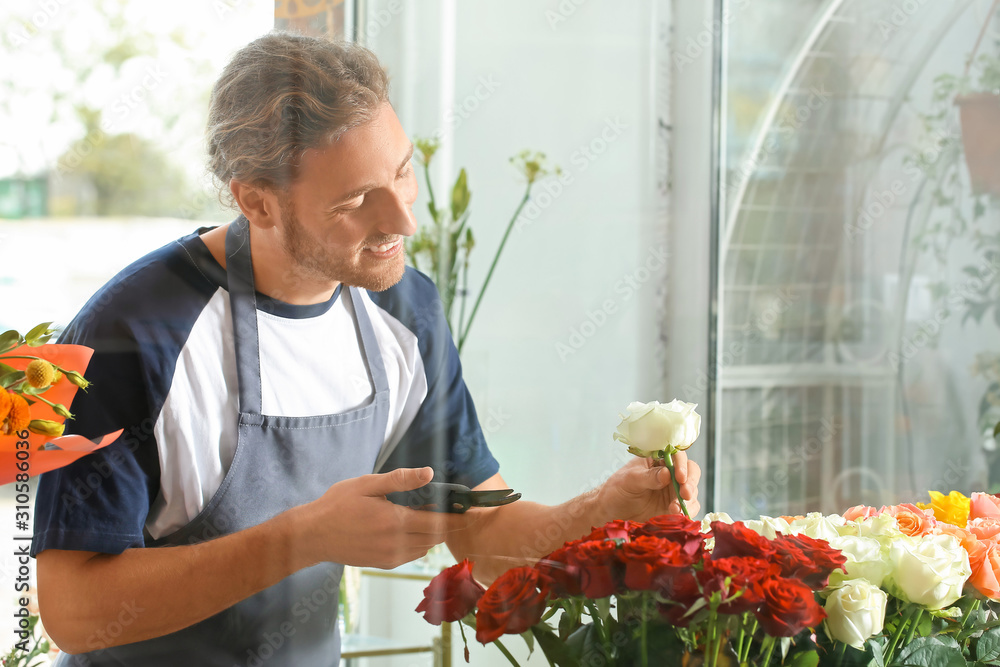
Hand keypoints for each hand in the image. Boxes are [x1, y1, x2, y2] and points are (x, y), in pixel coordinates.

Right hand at [300, 467, 480, 568]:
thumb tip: (429, 473)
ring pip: (425, 548)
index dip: (457, 518)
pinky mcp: (383, 564)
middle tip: (447, 507)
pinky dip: (417, 544)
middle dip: (446, 524)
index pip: (438, 524)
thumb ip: (401, 480)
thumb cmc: (337, 505)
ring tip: (425, 515)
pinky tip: (407, 528)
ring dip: (431, 534)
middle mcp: (397, 545)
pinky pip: (411, 555)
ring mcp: (390, 558)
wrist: (312, 535)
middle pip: (435, 538)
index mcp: (395, 522)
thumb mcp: (368, 484)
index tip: (470, 510)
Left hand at [596, 453, 701, 521]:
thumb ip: (648, 477)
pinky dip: (687, 511)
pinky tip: (678, 515)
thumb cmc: (617, 489)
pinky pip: (688, 508)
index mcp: (658, 459)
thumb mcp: (630, 480)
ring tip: (674, 509)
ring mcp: (673, 490)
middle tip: (685, 494)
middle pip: (691, 472)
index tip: (679, 477)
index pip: (677, 456)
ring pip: (692, 491)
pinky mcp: (674, 507)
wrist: (612, 511)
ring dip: (688, 500)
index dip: (681, 464)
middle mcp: (670, 473)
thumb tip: (667, 473)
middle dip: (690, 482)